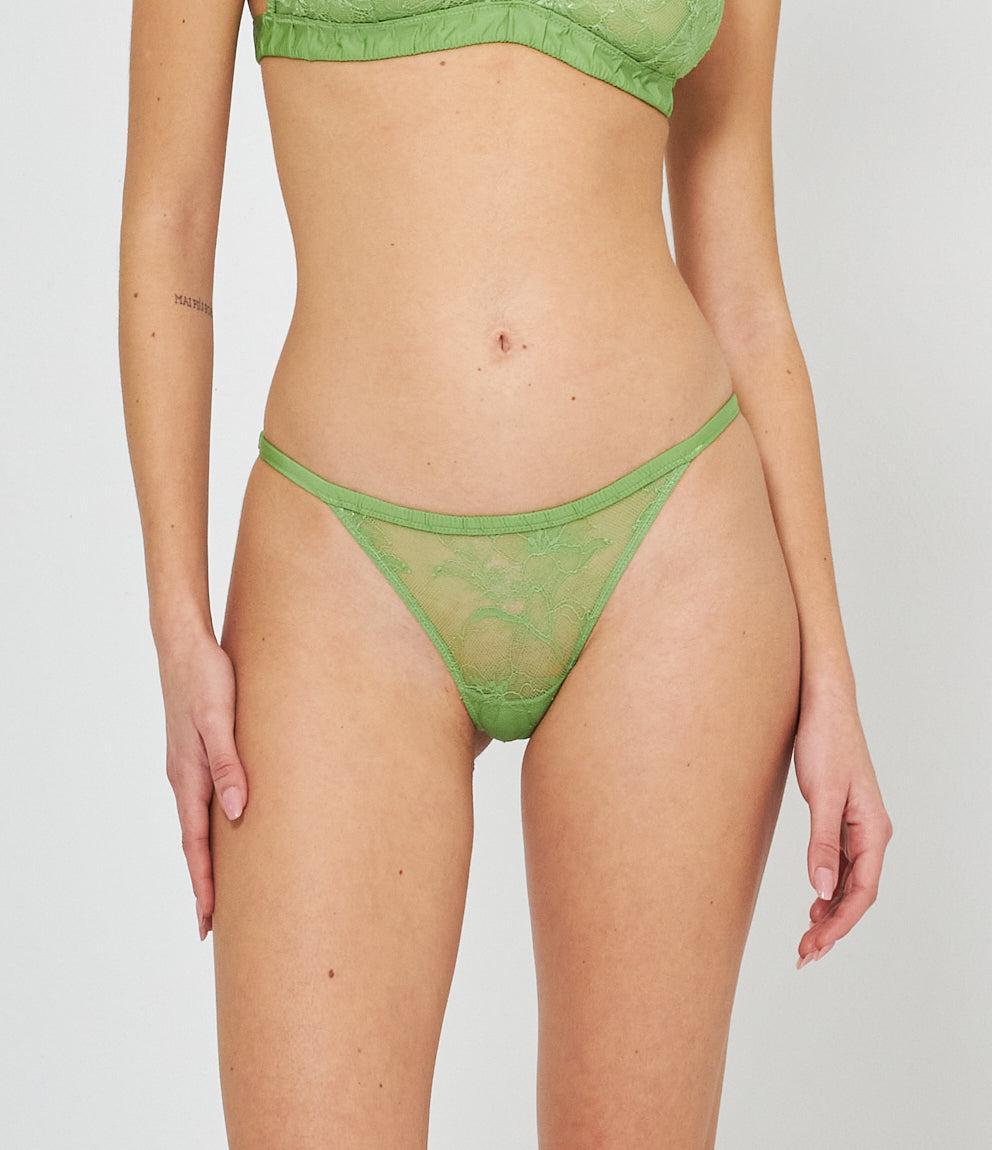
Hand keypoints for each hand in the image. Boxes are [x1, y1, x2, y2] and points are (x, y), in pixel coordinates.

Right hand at [157, 629, 247, 939]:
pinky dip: (210, 827)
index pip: (196, 844)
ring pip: (198, 823)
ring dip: (207, 859)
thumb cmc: (207, 678)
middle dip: (203, 884)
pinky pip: (203, 800)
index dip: (203, 883)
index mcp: (189, 776)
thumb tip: (238, 811)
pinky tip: (226, 828)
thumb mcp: (220, 719)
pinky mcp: (197, 752)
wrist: (185, 644)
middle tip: (210, 925)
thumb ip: (228, 763)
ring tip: (219, 889)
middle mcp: (185, 777)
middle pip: (194, 842)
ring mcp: (188, 766)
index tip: (207, 921)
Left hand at [793, 683, 892, 967]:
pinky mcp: (841, 818)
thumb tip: (823, 890)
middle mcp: (871, 832)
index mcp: (873, 830)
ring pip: (849, 883)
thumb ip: (822, 844)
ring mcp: (857, 826)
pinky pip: (841, 865)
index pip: (862, 892)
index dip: (839, 924)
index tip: (814, 947)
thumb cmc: (826, 742)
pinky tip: (814, 904)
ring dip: (829, 913)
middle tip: (804, 956)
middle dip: (832, 928)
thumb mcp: (821, 795)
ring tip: (806, 940)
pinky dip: (827, 889)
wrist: (822, 705)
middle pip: (857, 894)